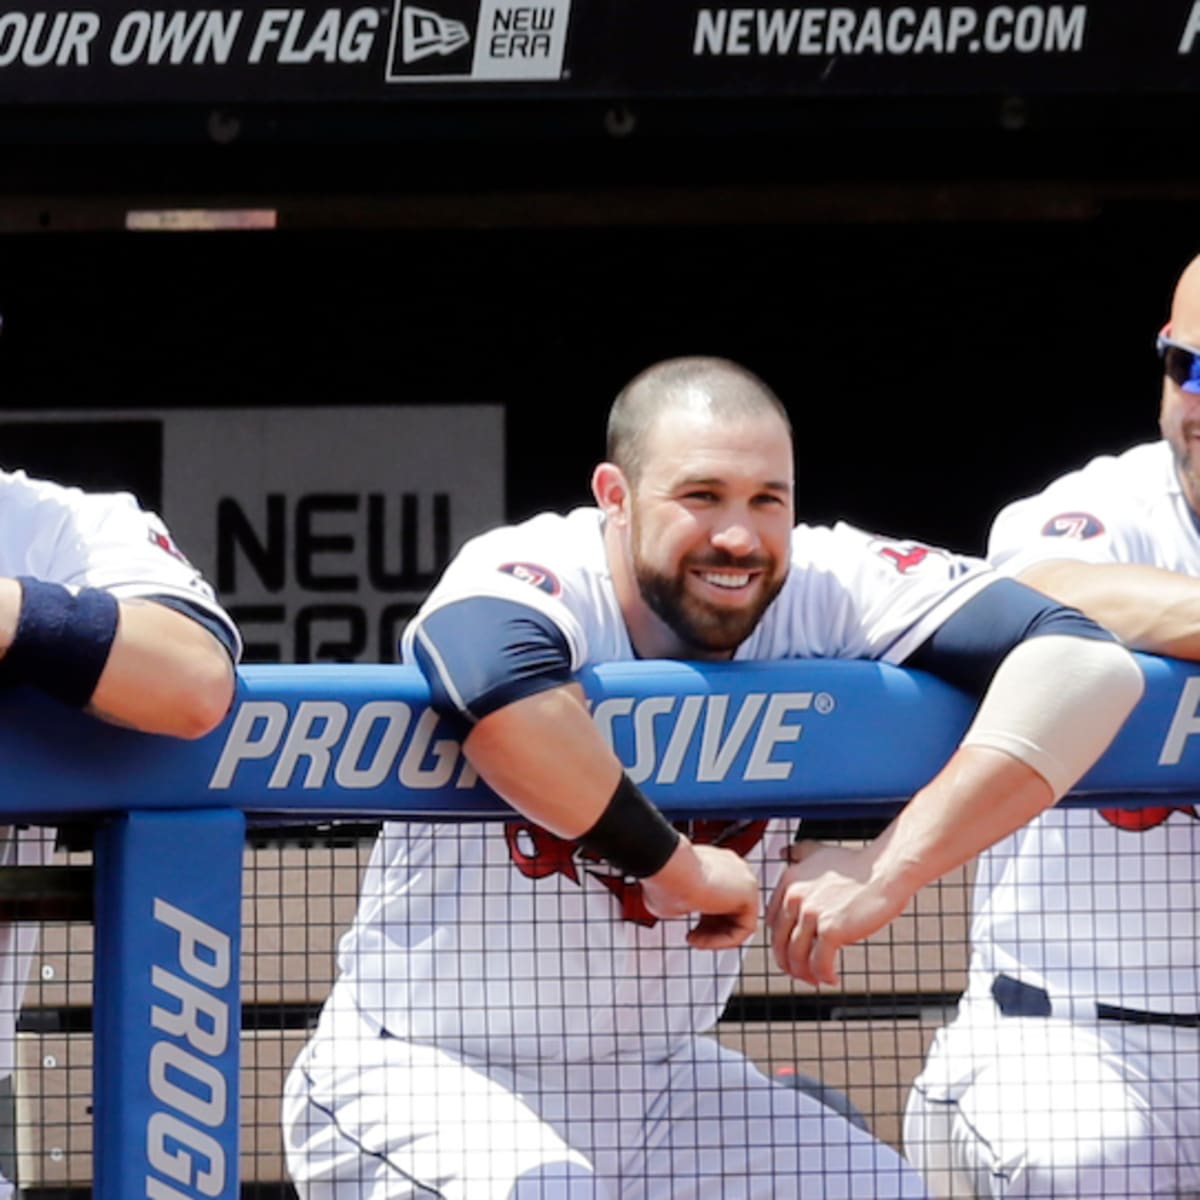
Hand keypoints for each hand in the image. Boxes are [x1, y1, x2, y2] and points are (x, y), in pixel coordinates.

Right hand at [641, 841, 760, 950]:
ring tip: (696, 941)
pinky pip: (745, 927)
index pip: (719, 897)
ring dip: (716, 937)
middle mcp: (732, 868)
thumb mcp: (672, 897)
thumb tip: (678, 910)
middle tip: (693, 938)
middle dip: (711, 929)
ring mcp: (743, 878)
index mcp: (715, 863)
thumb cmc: (666, 879)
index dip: (704, 921)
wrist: (670, 871)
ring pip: (738, 920)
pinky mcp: (749, 892)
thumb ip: (684, 902)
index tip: (690, 931)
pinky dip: (724, 940)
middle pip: (730, 910)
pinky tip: (704, 941)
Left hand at [765, 840, 907, 985]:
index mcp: (789, 881)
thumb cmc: (857, 865)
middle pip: (780, 942)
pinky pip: (819, 963)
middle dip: (789, 963)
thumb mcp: (818, 851)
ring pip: (796, 957)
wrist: (884, 871)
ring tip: (817, 979)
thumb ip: (798, 852)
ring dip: (805, 974)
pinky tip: (832, 979)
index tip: (791, 952)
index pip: (773, 922)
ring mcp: (811, 914)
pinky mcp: (831, 930)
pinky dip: (823, 975)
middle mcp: (794, 897)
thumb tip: (783, 851)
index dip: (781, 942)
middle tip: (802, 973)